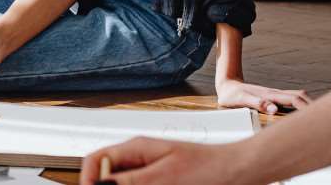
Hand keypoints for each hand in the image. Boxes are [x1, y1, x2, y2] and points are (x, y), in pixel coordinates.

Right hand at [79, 137, 249, 184]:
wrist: (242, 172)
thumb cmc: (210, 169)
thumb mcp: (165, 177)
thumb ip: (130, 181)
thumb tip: (98, 183)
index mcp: (135, 148)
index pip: (95, 160)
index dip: (88, 179)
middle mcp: (139, 159)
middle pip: (108, 176)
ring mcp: (150, 172)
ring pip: (125, 183)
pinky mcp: (162, 183)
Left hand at [216, 77, 311, 114]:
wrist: (227, 86)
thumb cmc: (232, 94)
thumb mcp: (240, 99)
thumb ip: (257, 103)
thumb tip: (273, 109)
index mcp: (270, 95)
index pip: (295, 99)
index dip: (307, 106)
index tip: (318, 115)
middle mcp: (275, 94)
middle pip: (301, 97)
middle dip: (314, 105)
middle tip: (326, 118)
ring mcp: (275, 96)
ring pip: (297, 98)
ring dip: (308, 105)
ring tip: (320, 118)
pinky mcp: (273, 99)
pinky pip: (291, 101)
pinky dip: (301, 106)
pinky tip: (304, 115)